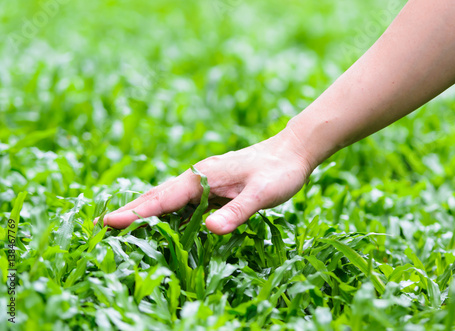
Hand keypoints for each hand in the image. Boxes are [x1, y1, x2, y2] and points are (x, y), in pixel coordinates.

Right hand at [98, 128, 312, 234]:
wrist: (291, 151)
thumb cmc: (278, 172)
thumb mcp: (262, 194)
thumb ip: (236, 212)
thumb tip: (209, 229)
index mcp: (203, 176)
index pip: (163, 198)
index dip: (137, 212)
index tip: (108, 221)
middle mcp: (198, 176)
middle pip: (158, 195)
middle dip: (131, 210)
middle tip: (101, 224)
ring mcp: (204, 179)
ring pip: (168, 196)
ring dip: (144, 209)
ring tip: (122, 224)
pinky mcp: (212, 184)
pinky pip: (182, 199)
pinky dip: (165, 209)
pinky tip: (162, 219)